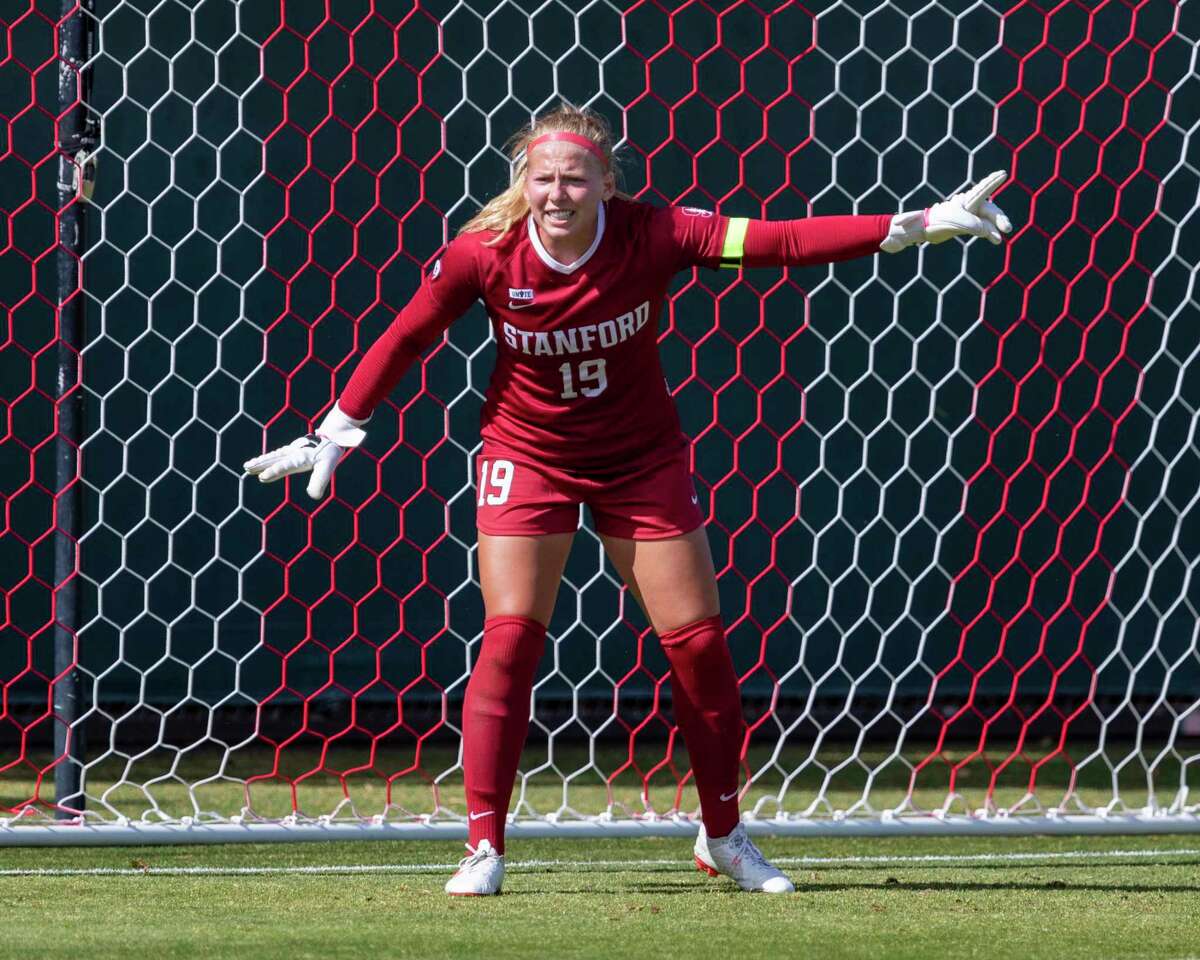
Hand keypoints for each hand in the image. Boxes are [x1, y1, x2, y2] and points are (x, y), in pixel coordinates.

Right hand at [243, 403, 367, 499]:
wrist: (331, 437)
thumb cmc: (329, 452)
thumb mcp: (328, 467)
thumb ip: (320, 481)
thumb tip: (313, 496)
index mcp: (301, 458)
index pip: (286, 466)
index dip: (275, 471)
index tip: (263, 475)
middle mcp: (293, 454)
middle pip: (275, 459)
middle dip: (261, 464)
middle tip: (248, 468)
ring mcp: (291, 451)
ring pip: (273, 456)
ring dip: (260, 461)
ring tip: (247, 466)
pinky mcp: (290, 451)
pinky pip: (276, 455)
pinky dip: (266, 458)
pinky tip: (258, 462)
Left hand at [880, 171, 1013, 251]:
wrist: (926, 229)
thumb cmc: (937, 220)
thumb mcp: (953, 221)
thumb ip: (970, 223)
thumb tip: (986, 231)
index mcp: (967, 200)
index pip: (982, 190)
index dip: (992, 182)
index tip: (1002, 173)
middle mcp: (972, 207)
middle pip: (990, 210)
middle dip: (999, 218)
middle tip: (1006, 228)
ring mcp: (973, 217)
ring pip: (989, 221)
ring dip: (995, 229)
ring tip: (998, 239)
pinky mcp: (971, 227)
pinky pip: (985, 229)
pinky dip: (990, 234)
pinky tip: (996, 240)